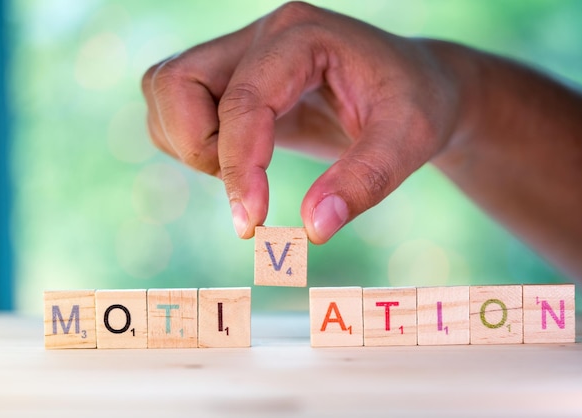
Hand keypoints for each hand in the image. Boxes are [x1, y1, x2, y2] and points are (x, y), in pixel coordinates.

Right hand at [141, 1, 462, 243]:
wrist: (414, 88)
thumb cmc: (416, 106)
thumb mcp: (409, 141)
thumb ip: (364, 182)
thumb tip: (314, 229)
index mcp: (303, 36)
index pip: (243, 100)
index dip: (239, 167)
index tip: (251, 223)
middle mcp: (263, 36)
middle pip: (176, 82)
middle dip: (199, 147)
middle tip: (250, 183)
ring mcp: (241, 52)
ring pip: (165, 90)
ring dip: (190, 144)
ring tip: (250, 167)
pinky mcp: (233, 78)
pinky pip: (174, 106)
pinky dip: (189, 142)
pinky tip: (242, 157)